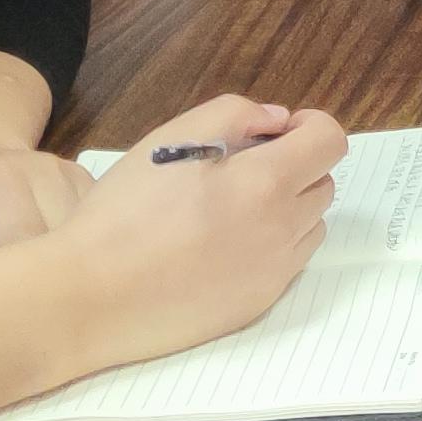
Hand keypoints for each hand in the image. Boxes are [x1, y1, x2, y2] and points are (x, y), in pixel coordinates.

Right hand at [0, 97, 346, 420]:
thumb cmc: (125, 212)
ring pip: (310, 227)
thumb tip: (278, 121)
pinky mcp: (256, 305)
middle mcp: (283, 231)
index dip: (309, 127)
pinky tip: (219, 248)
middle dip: (295, 167)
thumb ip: (236, 114)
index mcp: (267, 184)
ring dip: (287, 209)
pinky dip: (269, 248)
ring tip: (229, 210)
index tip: (273, 133)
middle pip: (323, 184)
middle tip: (239, 170)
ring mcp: (274, 274)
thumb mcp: (173, 139)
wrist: (90, 296)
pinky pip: (286, 265)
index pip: (331, 141)